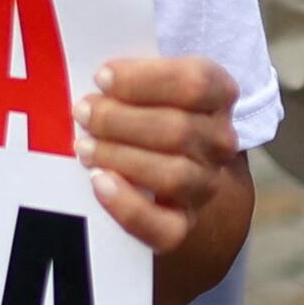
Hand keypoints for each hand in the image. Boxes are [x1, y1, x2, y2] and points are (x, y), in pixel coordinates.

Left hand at [77, 53, 243, 252]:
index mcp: (218, 94)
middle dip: (121, 120)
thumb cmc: (145, 110)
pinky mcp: (183, 224)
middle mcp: (220, 141)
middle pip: (179, 130)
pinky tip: (99, 183)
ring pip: (174, 175)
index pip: (195, 83)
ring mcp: (205, 184)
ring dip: (121, 157)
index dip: (146, 79)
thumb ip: (128, 76)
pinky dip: (129, 206)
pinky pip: (164, 227)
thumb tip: (96, 77)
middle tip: (83, 112)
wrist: (166, 165)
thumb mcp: (146, 83)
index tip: (102, 77)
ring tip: (84, 146)